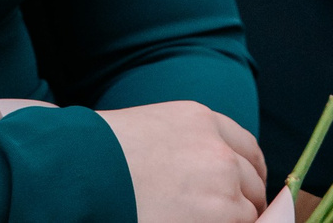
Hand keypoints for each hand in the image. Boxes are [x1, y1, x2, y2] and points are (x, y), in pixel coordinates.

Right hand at [100, 101, 265, 222]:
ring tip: (207, 222)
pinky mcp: (219, 217)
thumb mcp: (151, 130)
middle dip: (244, 200)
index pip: (246, 148)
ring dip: (235, 222)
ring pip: (249, 212)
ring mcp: (222, 184)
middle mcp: (218, 149)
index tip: (243, 188)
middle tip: (228, 216)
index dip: (248, 172)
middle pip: (253, 181)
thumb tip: (200, 176)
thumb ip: (186, 145)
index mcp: (200, 120)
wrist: (80, 174)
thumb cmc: (101, 157)